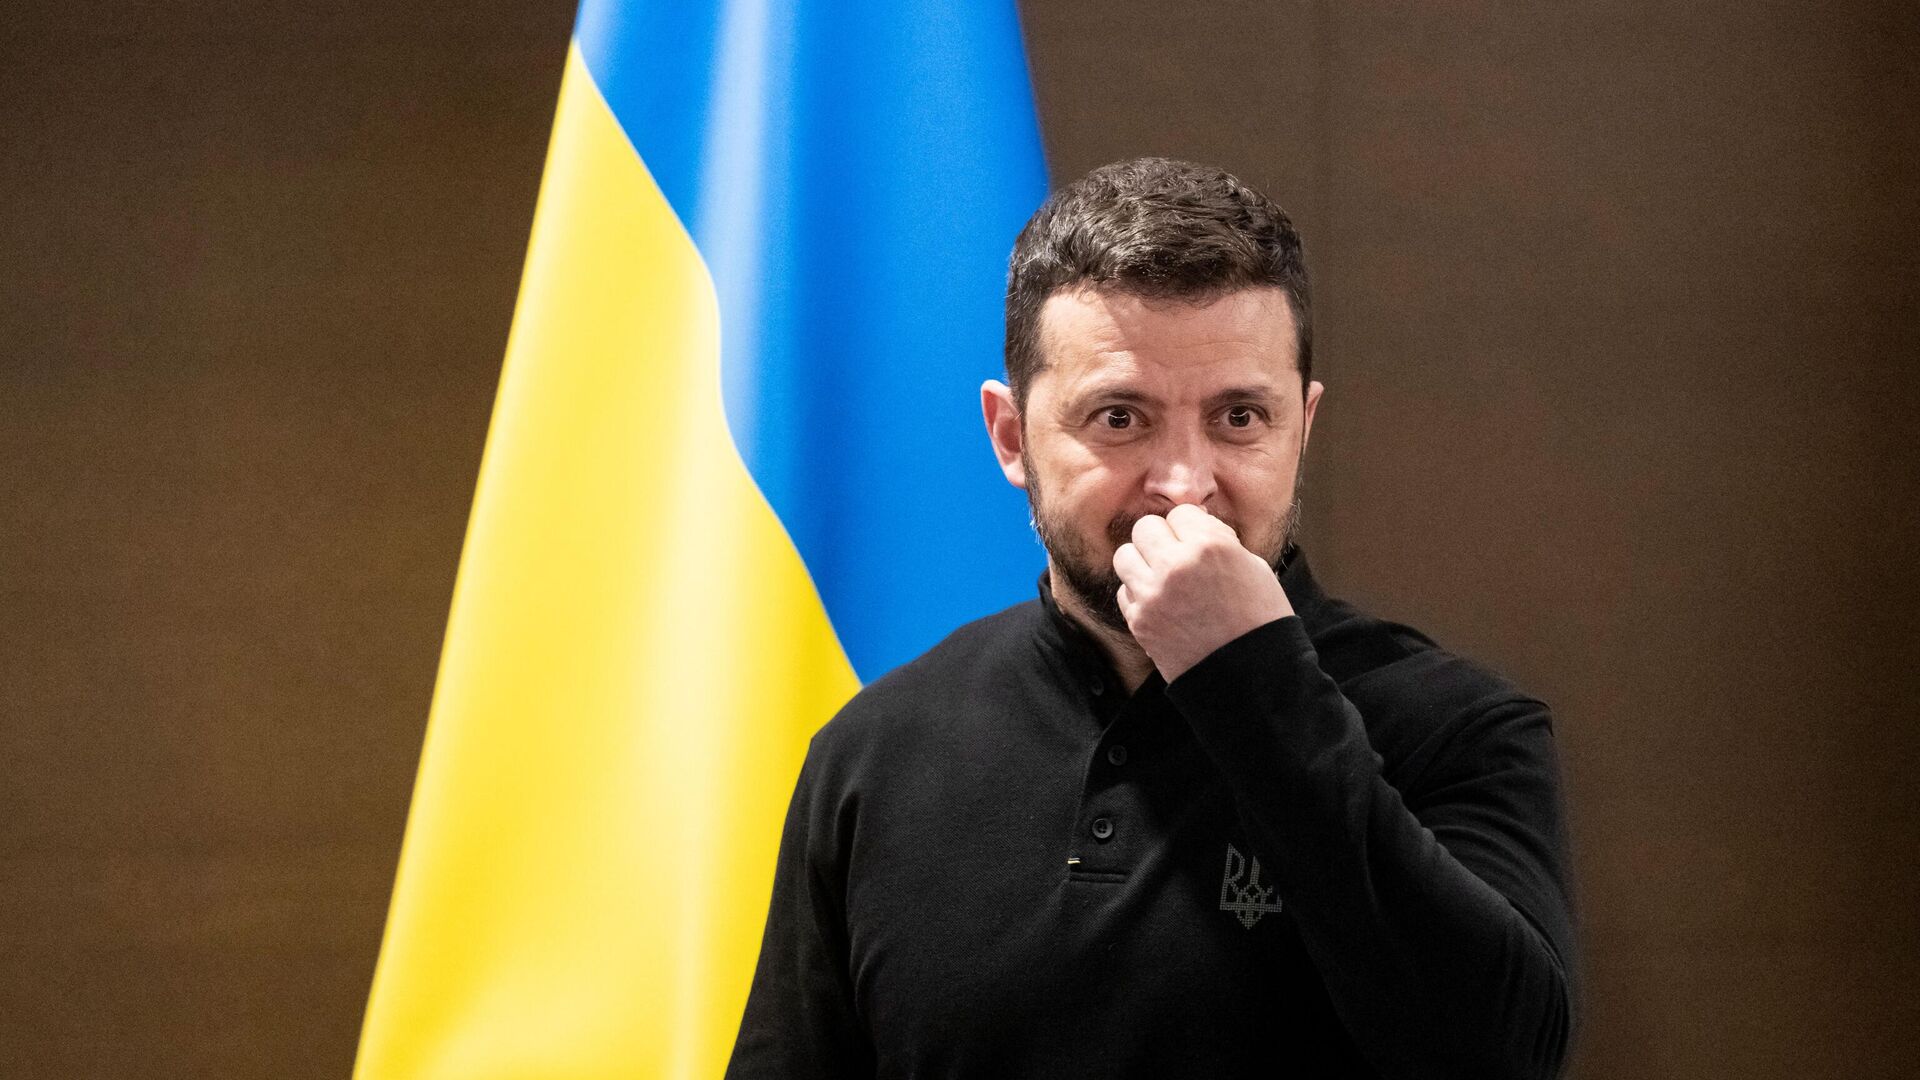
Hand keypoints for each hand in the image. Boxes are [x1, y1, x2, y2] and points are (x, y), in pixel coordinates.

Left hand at [1112, 503, 1295, 681]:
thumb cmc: (1261, 619)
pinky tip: (1162, 604)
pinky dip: (1139, 594)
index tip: (1198, 542)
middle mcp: (1175, 565)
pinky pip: (1124, 591)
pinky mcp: (1139, 622)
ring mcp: (1153, 594)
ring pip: (1124, 556)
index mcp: (1210, 545)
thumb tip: (1195, 524)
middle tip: (1176, 556)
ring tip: (1162, 578)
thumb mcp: (1253, 566)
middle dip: (1161, 539)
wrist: (1251, 677)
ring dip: (1142, 563)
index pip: (1180, 513)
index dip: (1190, 528)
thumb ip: (1219, 540)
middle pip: (1144, 528)